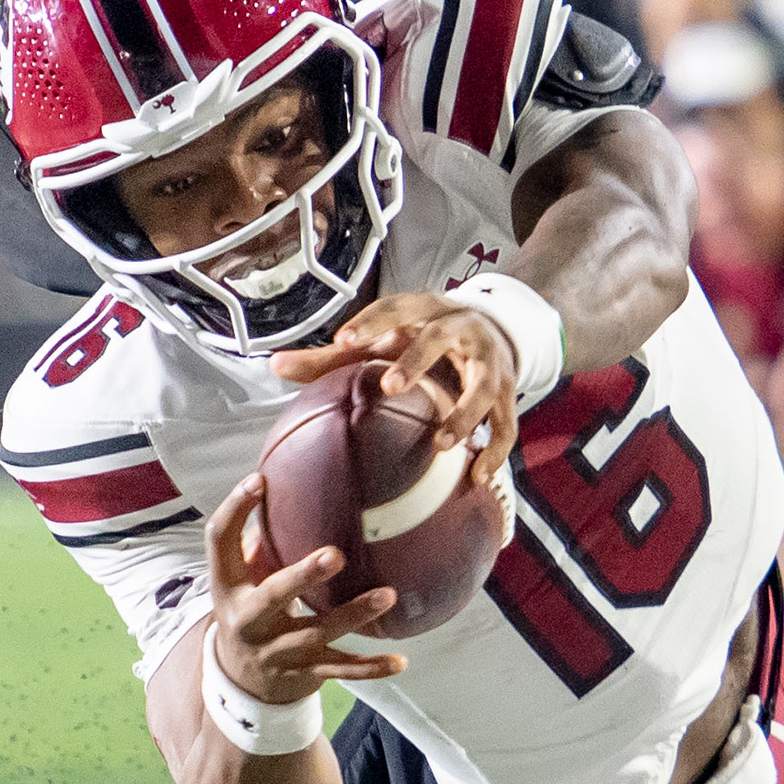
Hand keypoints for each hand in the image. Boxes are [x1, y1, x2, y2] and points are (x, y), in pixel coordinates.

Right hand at [204, 470, 401, 707]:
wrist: (240, 679)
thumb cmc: (248, 608)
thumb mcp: (240, 577)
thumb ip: (259, 540)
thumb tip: (283, 484)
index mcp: (228, 587)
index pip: (220, 542)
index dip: (235, 509)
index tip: (260, 481)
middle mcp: (249, 620)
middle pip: (273, 596)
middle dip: (303, 576)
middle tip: (335, 554)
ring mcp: (278, 650)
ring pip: (318, 633)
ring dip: (354, 614)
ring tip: (387, 595)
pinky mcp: (305, 672)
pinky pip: (342, 669)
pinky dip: (371, 667)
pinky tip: (400, 660)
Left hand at [272, 294, 519, 490]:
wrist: (493, 330)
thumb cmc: (419, 340)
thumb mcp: (383, 341)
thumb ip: (330, 358)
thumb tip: (274, 366)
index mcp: (424, 312)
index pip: (397, 308)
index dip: (371, 322)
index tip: (342, 341)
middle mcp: (460, 330)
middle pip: (439, 338)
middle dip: (417, 361)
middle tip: (390, 387)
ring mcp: (489, 362)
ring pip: (482, 386)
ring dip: (465, 414)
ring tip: (442, 445)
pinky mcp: (508, 394)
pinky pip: (506, 424)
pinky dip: (496, 450)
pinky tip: (479, 476)